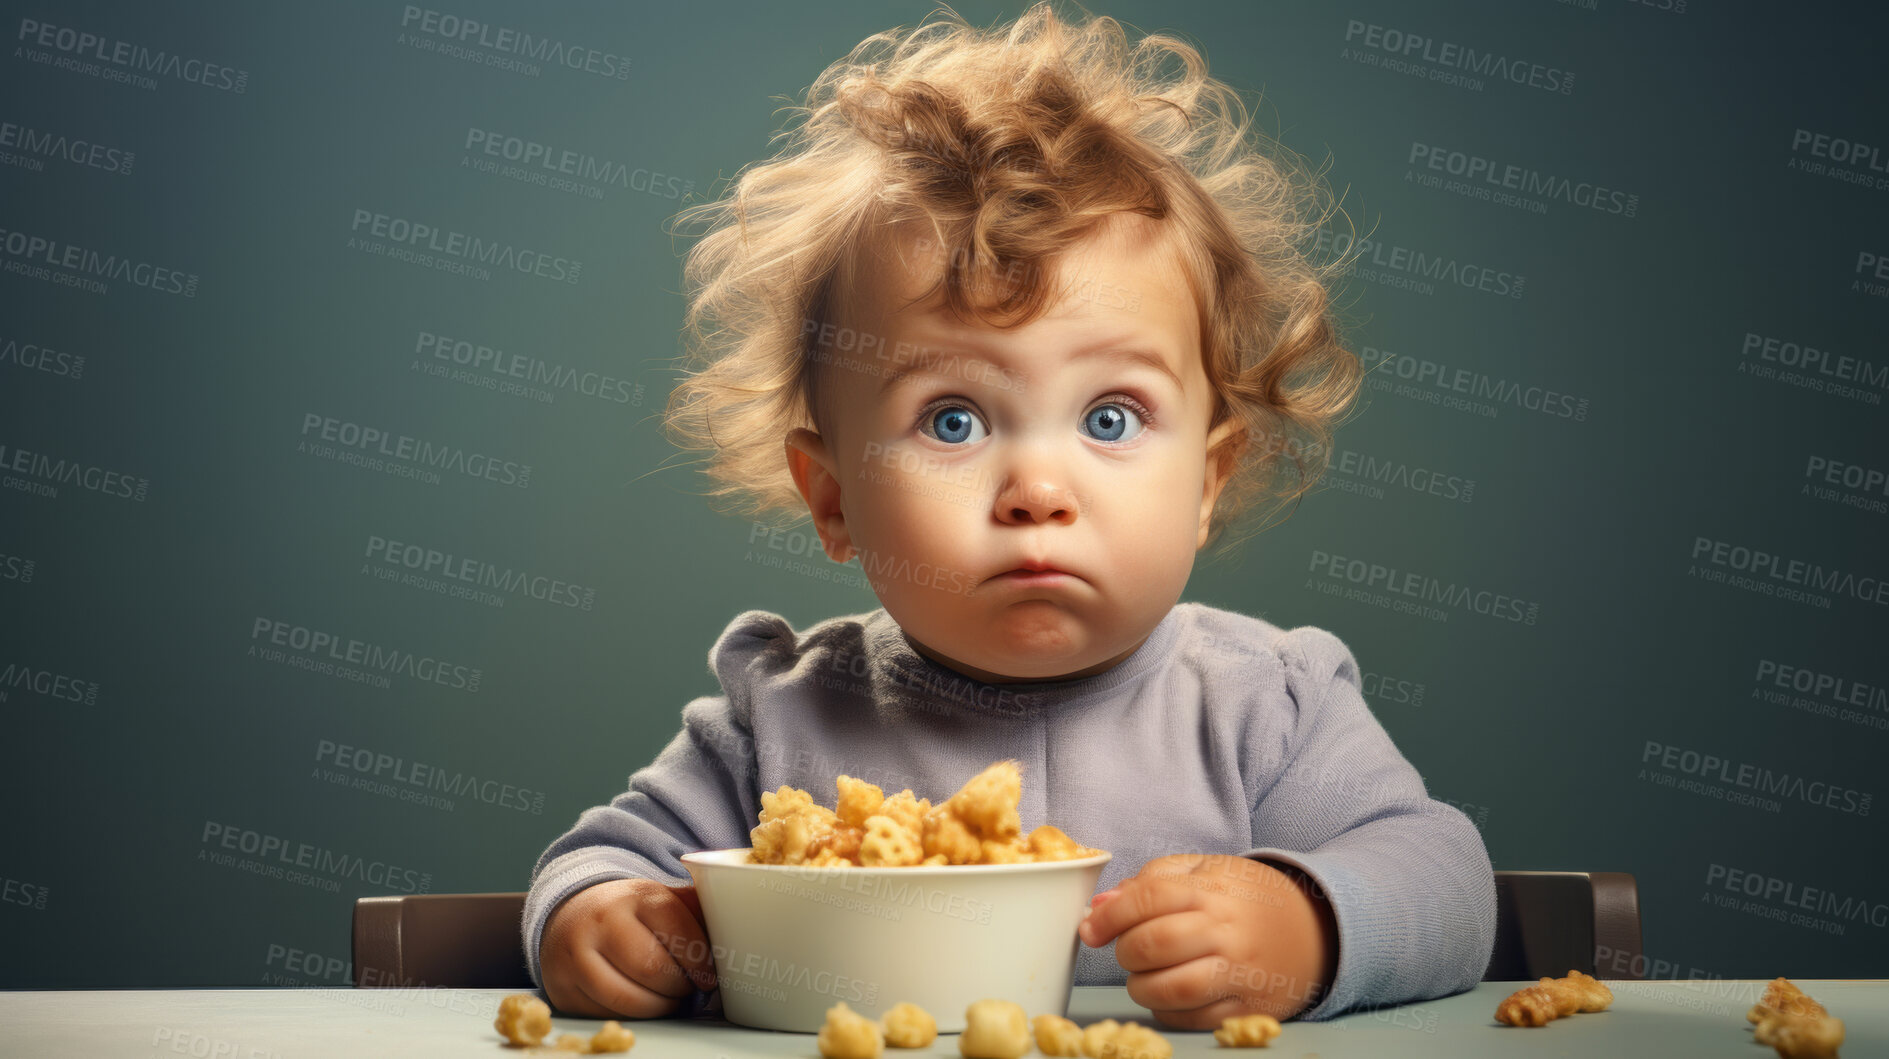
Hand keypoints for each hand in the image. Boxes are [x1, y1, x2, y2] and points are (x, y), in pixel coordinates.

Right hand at [540, 878, 717, 1017]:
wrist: (572, 913)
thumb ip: (701, 911)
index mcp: (637, 896)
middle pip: (653, 969)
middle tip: (689, 989)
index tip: (709, 976)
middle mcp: (602, 921)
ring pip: (628, 999)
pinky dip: (632, 1016)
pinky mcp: (562, 987)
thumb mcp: (664, 900)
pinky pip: (606, 1014)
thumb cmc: (632, 913)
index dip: (701, 962)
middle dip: (680, 987)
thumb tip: (745, 929)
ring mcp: (575, 955)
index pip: (679, 932)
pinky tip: (642, 1002)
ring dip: (659, 1008)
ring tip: (669, 999)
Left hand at [1077, 854, 1336, 1027]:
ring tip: (1144, 975)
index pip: (1148, 899)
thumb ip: (1150, 881)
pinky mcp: (1249, 1008)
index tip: (1091, 929)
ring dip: (1141, 986)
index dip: (1109, 916)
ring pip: (1170, 989)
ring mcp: (1240, 973)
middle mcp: (1227, 932)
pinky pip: (1191, 1018)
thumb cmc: (1246, 896)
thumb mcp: (1203, 870)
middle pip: (1154, 945)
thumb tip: (1099, 906)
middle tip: (1125, 950)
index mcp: (1212, 890)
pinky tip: (1168, 993)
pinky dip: (1166, 1010)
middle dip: (1124, 951)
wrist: (1315, 927)